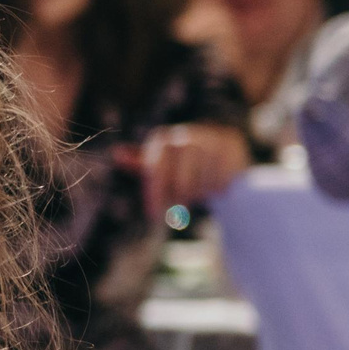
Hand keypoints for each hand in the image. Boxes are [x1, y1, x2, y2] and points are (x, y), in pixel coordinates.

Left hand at [118, 122, 249, 218]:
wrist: (218, 154)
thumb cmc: (180, 166)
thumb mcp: (157, 166)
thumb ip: (138, 163)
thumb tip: (116, 153)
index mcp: (161, 139)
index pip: (155, 168)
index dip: (154, 194)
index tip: (153, 216)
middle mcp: (185, 133)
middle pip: (180, 177)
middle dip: (179, 198)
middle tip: (179, 210)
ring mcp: (210, 136)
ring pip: (203, 178)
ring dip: (200, 193)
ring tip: (199, 195)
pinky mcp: (232, 143)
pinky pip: (224, 175)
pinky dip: (219, 188)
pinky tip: (216, 190)